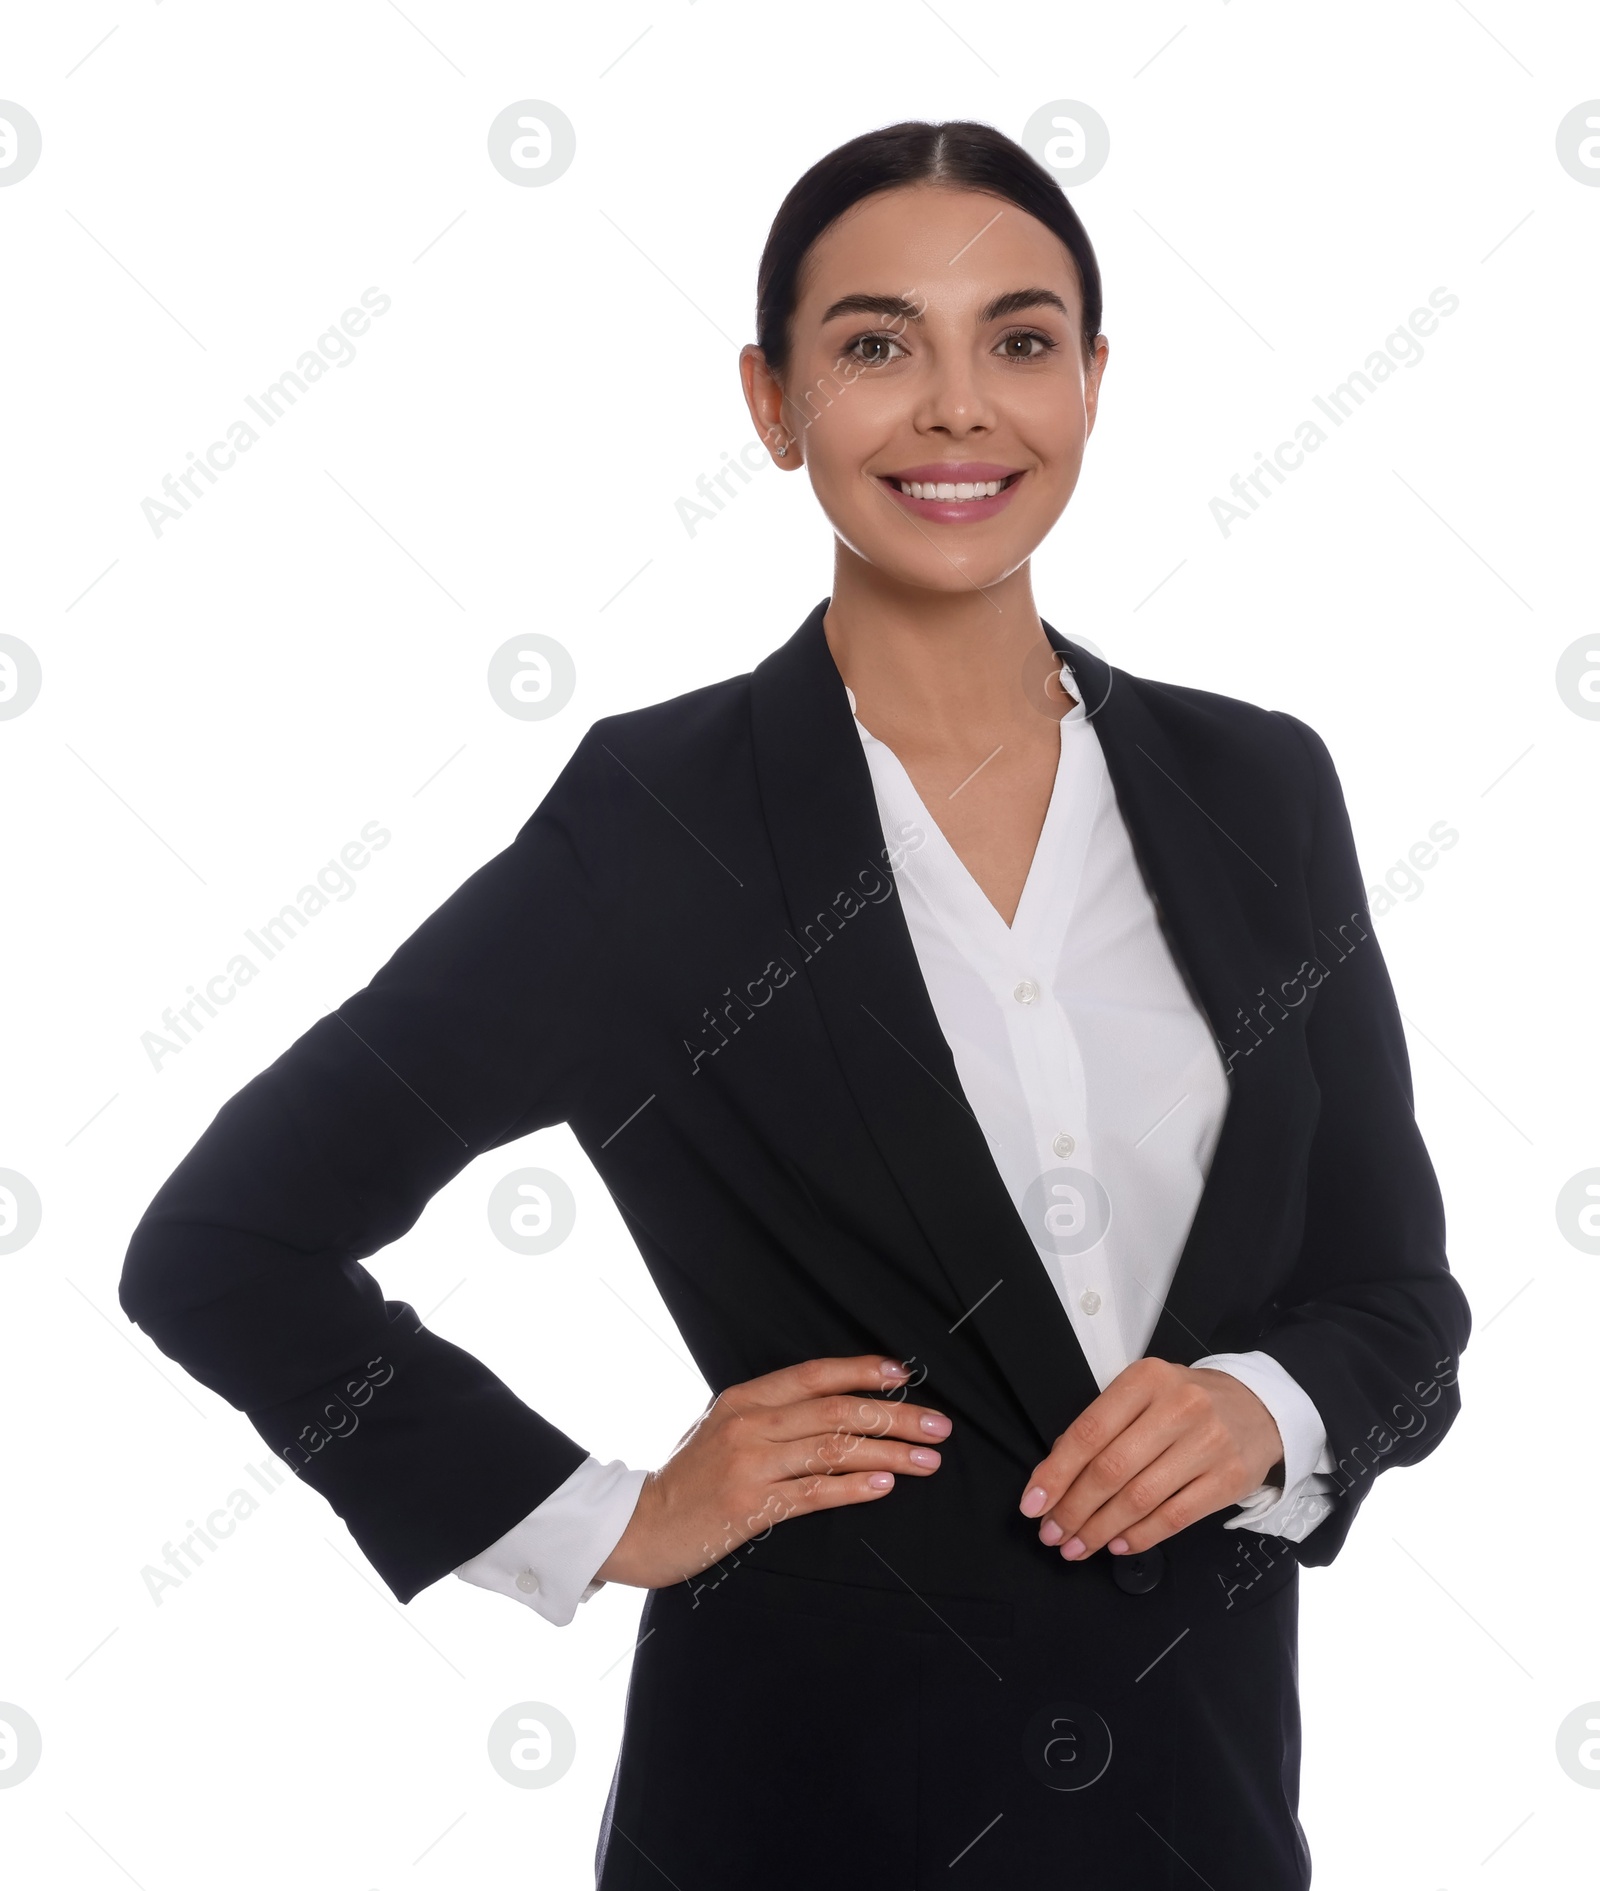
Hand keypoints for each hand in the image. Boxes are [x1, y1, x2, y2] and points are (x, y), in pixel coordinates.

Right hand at [595, 1354, 951, 1589]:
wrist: (637, 1525)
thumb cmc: (686, 1478)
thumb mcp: (719, 1428)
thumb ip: (767, 1415)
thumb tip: (830, 1407)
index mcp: (743, 1398)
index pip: (813, 1374)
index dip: (862, 1371)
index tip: (903, 1376)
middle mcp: (749, 1424)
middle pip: (836, 1410)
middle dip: (895, 1417)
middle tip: (938, 1426)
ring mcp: (750, 1464)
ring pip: (833, 1449)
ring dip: (889, 1453)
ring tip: (928, 1460)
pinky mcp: (751, 1506)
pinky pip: (814, 1492)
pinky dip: (854, 1487)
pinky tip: (885, 1485)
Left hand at [1018, 1359, 1283, 1561]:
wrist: (1259, 1407)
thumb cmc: (1186, 1402)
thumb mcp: (1144, 1394)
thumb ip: (1104, 1425)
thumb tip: (1056, 1473)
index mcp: (1146, 1380)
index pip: (1089, 1431)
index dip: (1056, 1472)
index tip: (1032, 1503)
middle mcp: (1178, 1408)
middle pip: (1111, 1469)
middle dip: (1074, 1509)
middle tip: (1052, 1534)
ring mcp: (1208, 1444)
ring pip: (1140, 1498)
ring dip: (1101, 1530)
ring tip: (1078, 1546)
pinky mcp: (1229, 1478)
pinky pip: (1175, 1517)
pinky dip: (1141, 1536)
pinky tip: (1119, 1544)